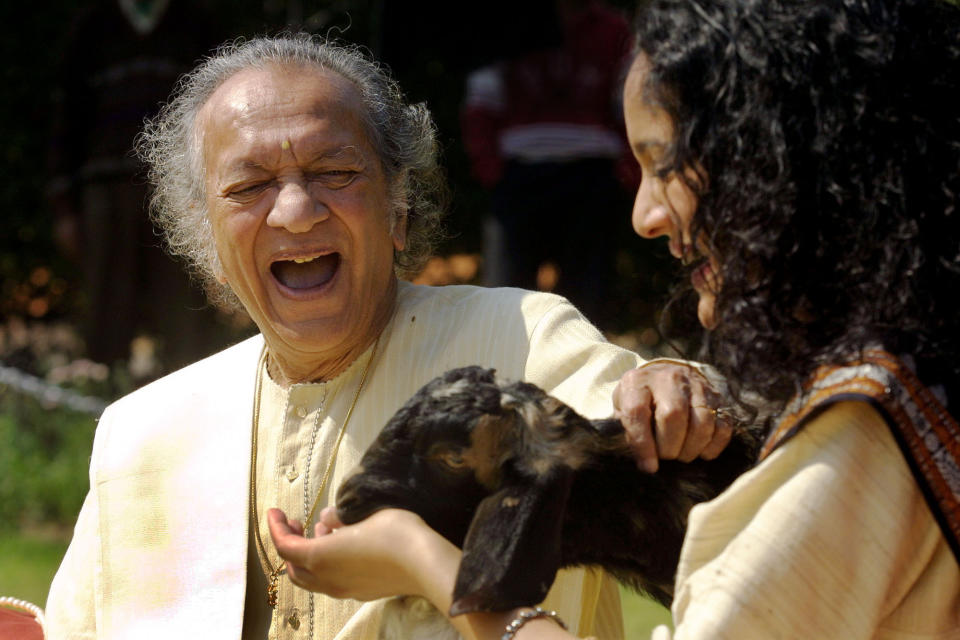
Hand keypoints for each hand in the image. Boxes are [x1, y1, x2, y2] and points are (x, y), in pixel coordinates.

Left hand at [267, 507, 459, 603]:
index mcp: (321, 557)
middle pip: (294, 568)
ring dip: (309, 554)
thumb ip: (338, 515)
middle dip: (290, 543)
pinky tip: (344, 546)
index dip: (276, 528)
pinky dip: (326, 564)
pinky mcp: (361, 593)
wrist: (424, 563)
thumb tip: (327, 517)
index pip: (285, 546)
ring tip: (325, 528)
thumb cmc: (393, 532)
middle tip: (296, 521)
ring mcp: (344, 591)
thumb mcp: (362, 513)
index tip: (275, 511)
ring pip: (312, 578)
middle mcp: (328, 579)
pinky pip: (331, 581)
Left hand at [613, 361, 731, 471]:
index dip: (642, 444)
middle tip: (666, 457)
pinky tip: (701, 451)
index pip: (637, 412)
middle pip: (673, 415)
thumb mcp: (623, 408)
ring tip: (682, 454)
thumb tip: (642, 462)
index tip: (648, 467)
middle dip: (670, 447)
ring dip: (692, 448)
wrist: (666, 374)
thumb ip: (626, 430)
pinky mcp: (717, 398)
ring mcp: (696, 386)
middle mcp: (668, 379)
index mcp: (638, 382)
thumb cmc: (641, 398)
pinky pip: (723, 426)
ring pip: (702, 422)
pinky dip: (713, 445)